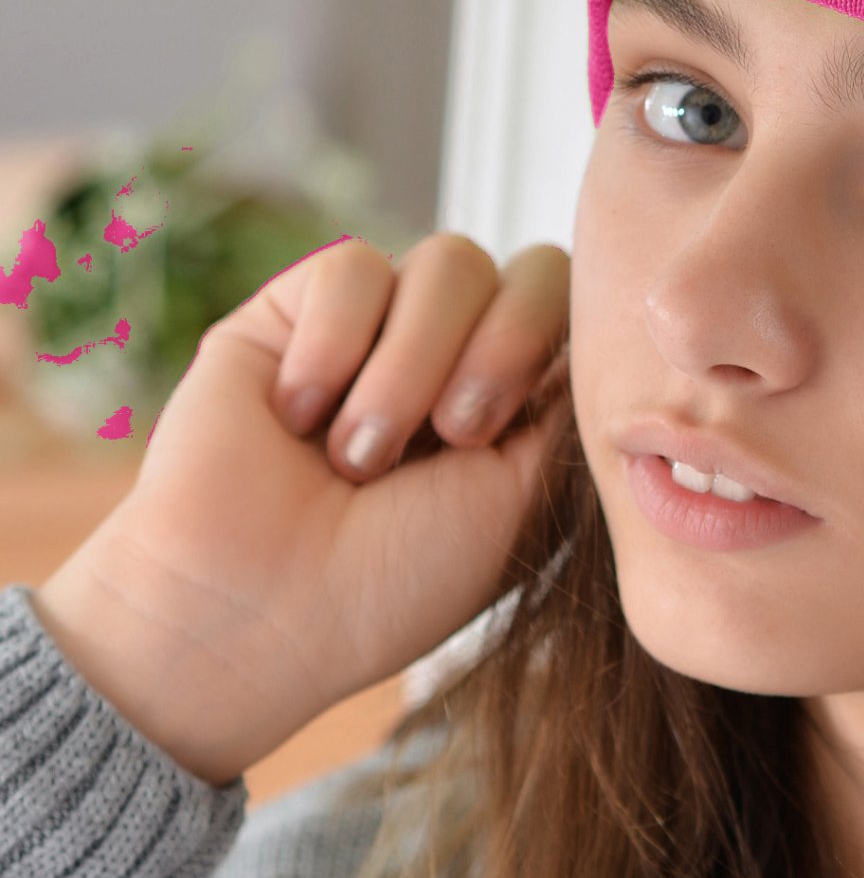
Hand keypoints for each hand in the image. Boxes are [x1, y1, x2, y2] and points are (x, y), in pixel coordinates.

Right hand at [33, 233, 571, 785]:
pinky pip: (352, 266)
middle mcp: (458, 352)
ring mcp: (380, 326)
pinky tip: (300, 418)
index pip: (583, 311)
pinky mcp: (293, 310)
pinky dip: (335, 345)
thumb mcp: (523, 498)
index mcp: (521, 399)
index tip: (513, 433)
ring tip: (362, 456)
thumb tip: (594, 325)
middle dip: (504, 349)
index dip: (564, 346)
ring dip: (414, 365)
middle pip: (532, 270)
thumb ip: (568, 403)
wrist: (255, 616)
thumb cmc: (395, 583)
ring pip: (449, 261)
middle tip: (455, 437)